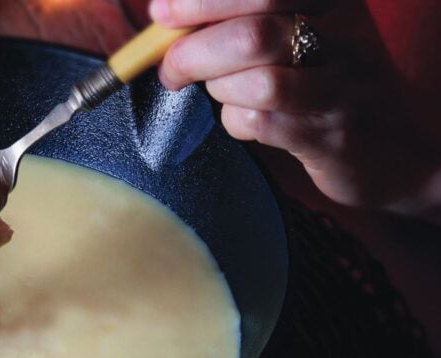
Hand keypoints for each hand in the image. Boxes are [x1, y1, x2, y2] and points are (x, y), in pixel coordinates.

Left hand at [149, 0, 440, 221]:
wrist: (393, 147)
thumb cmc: (326, 84)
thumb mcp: (299, 36)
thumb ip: (245, 21)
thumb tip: (169, 18)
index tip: (160, 12)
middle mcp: (345, 35)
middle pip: (253, 32)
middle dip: (194, 50)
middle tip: (170, 68)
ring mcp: (344, 87)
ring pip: (257, 82)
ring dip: (220, 90)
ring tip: (222, 94)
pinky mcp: (334, 135)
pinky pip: (263, 125)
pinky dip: (237, 123)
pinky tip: (244, 121)